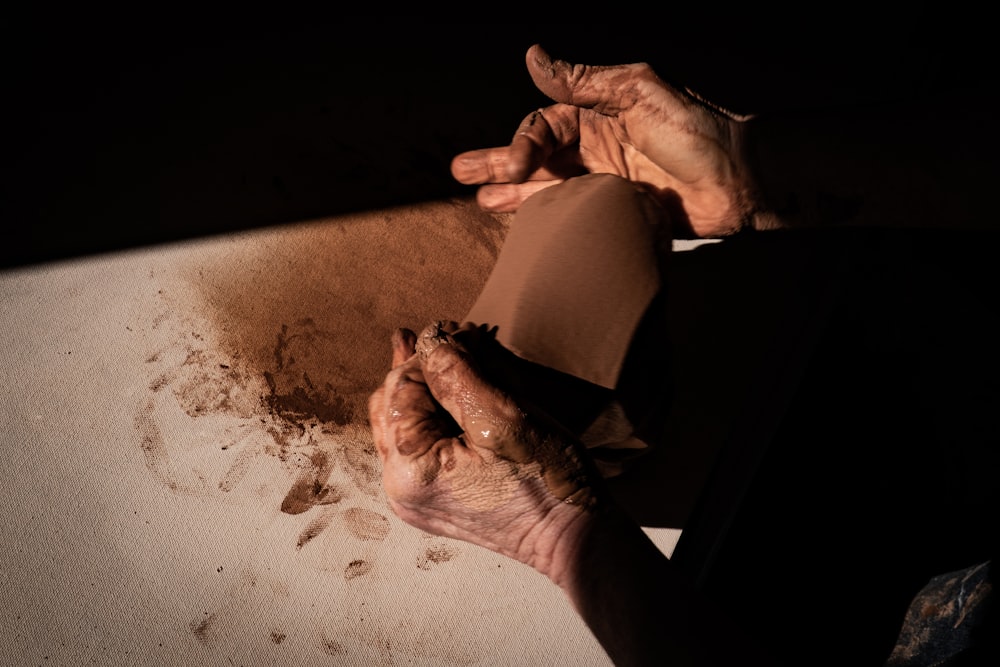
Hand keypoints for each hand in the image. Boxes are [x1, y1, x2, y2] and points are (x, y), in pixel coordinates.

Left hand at [368, 321, 598, 577]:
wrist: (576, 540)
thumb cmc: (546, 482)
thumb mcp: (503, 417)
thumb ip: (457, 374)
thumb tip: (430, 337)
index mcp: (409, 469)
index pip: (400, 388)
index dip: (429, 353)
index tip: (460, 329)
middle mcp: (401, 487)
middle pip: (395, 405)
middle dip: (423, 367)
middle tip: (447, 332)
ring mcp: (417, 496)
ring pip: (407, 422)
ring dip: (428, 386)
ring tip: (443, 351)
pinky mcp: (437, 497)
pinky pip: (424, 443)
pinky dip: (437, 413)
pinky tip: (451, 390)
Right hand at [450, 44, 757, 237]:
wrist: (738, 181)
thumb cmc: (696, 130)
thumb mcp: (639, 92)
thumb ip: (584, 82)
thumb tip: (533, 56)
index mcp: (598, 112)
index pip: (545, 125)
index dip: (522, 143)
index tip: (509, 165)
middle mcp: (594, 145)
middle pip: (535, 154)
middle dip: (497, 162)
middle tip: (460, 173)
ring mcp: (601, 181)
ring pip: (545, 186)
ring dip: (511, 191)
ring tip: (480, 201)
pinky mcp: (611, 212)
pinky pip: (568, 215)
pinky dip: (541, 217)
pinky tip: (516, 222)